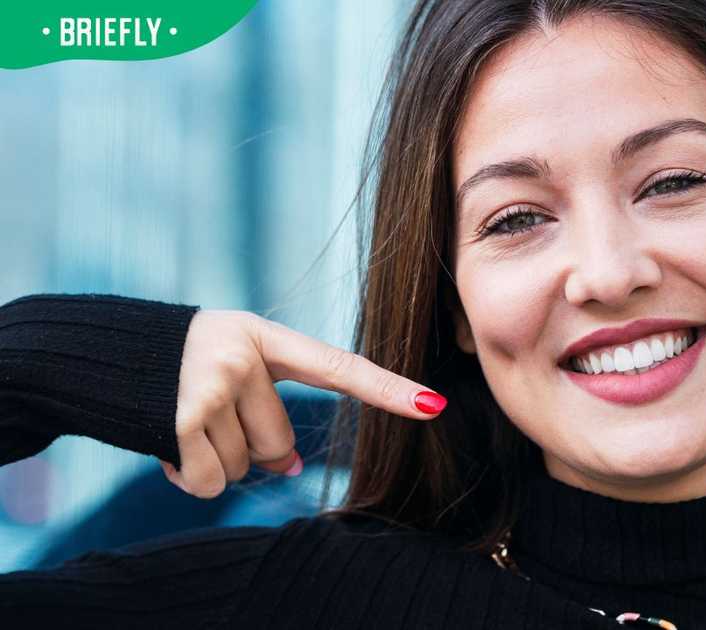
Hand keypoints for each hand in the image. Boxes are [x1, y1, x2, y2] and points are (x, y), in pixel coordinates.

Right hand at [157, 309, 445, 498]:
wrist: (88, 355)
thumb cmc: (171, 364)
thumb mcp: (227, 368)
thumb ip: (266, 409)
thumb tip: (290, 467)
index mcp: (263, 338)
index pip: (338, 368)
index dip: (386, 389)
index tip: (432, 405)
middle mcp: (243, 356)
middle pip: (279, 443)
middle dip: (245, 447)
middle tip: (204, 413)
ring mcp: (211, 385)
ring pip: (243, 466)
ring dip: (210, 459)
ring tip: (178, 419)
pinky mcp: (179, 417)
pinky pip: (208, 480)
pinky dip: (185, 475)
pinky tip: (163, 440)